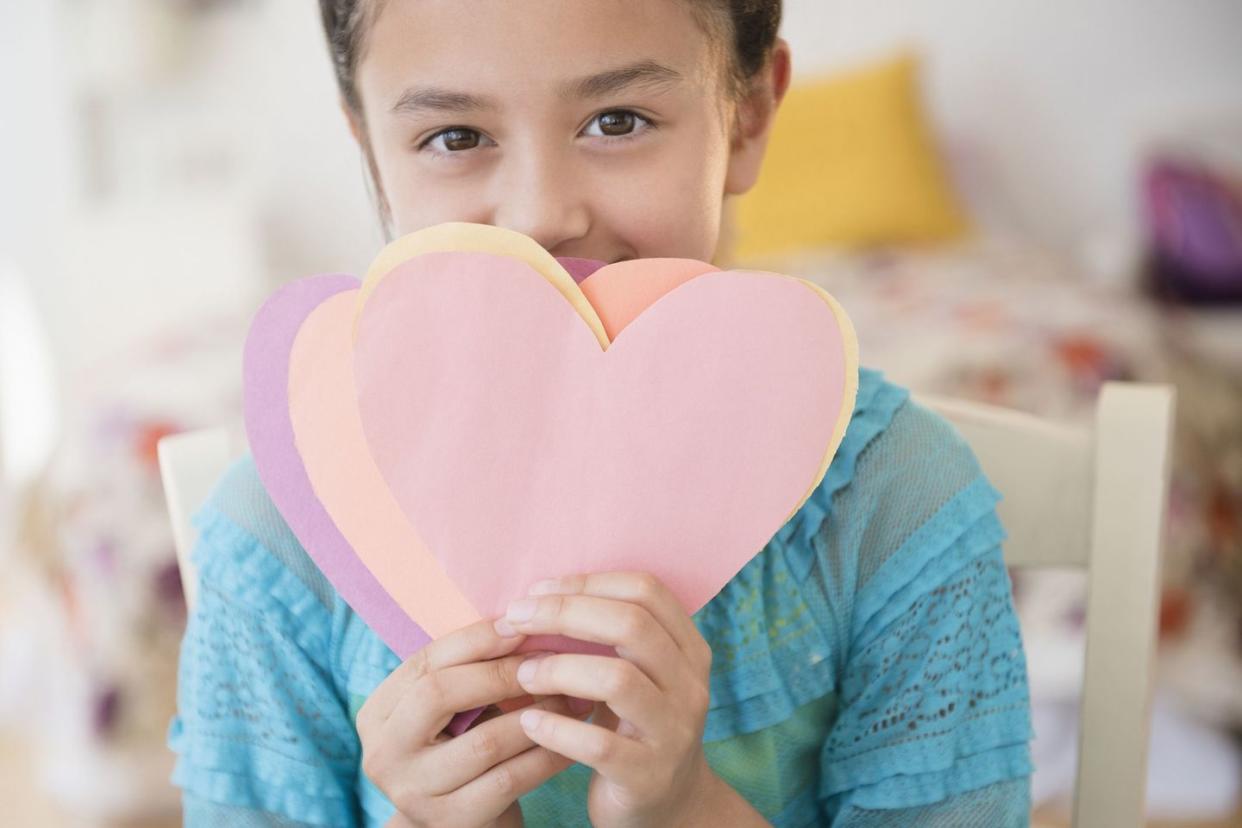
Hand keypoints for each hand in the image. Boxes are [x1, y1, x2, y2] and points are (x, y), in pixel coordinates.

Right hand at [358, 618, 593, 827]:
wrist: (463, 824)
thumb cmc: (464, 748)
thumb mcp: (452, 709)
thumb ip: (470, 669)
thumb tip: (525, 616)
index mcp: (378, 714)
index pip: (426, 661)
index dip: (476, 638)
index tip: (524, 622)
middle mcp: (383, 754)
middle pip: (440, 693)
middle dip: (502, 672)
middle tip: (551, 660)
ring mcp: (413, 793)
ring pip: (484, 740)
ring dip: (537, 713)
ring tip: (574, 695)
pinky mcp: (451, 823)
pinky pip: (509, 780)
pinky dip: (546, 755)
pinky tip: (574, 738)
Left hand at [495, 572, 717, 827]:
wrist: (670, 806)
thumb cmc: (635, 726)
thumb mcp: (637, 675)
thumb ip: (606, 637)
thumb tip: (536, 596)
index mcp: (688, 649)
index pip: (645, 591)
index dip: (589, 582)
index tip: (539, 589)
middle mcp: (690, 685)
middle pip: (631, 626)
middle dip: (564, 614)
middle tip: (517, 617)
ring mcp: (674, 731)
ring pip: (617, 679)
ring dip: (558, 669)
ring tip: (522, 675)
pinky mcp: (648, 776)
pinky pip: (598, 744)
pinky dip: (557, 728)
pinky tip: (530, 722)